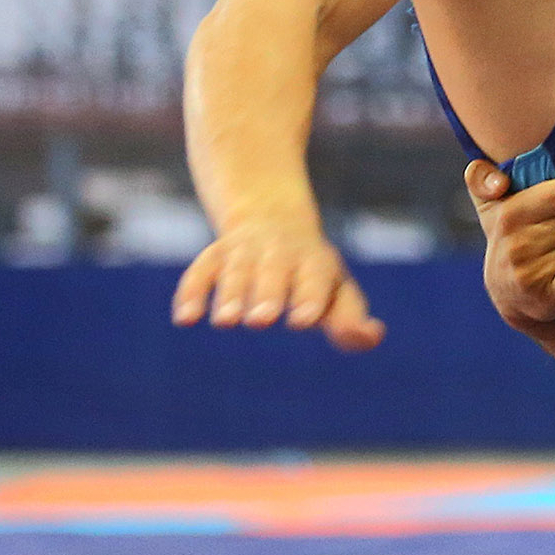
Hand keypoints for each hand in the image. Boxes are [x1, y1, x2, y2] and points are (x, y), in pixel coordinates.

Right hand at [171, 214, 384, 350]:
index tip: (303, 321)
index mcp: (315, 261)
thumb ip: (351, 318)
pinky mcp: (214, 256)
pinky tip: (185, 319)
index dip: (310, 298)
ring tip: (227, 322)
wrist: (271, 218)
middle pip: (273, 272)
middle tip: (261, 321)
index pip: (315, 278)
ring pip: (236, 270)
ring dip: (231, 295)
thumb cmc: (313, 273)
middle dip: (267, 295)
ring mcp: (244, 251)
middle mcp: (279, 252)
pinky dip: (191, 293)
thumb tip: (369, 336)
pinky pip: (200, 271)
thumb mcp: (337, 291)